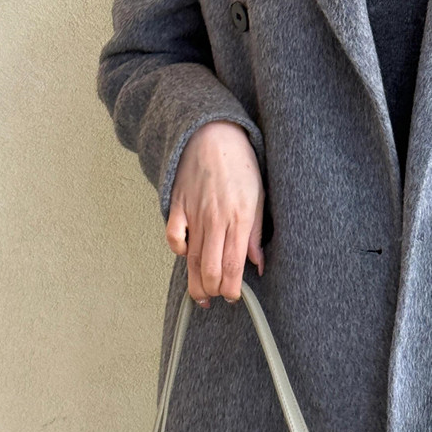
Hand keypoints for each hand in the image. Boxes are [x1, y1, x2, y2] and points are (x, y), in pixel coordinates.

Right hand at [166, 120, 265, 308]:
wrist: (212, 134)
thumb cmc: (240, 166)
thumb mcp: (258, 199)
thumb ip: (255, 235)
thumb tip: (258, 264)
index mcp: (238, 220)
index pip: (232, 266)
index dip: (232, 288)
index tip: (233, 297)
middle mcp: (215, 221)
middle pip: (209, 268)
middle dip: (212, 290)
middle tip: (216, 297)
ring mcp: (194, 214)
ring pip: (192, 259)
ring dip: (195, 281)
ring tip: (201, 295)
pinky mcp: (178, 206)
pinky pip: (173, 236)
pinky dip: (178, 250)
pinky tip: (185, 256)